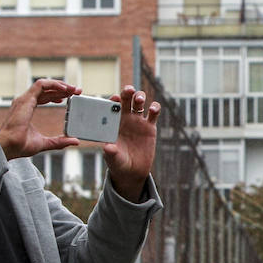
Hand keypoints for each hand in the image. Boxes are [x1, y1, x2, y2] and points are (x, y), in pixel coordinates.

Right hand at [0, 78, 79, 159]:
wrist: (9, 146)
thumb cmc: (20, 146)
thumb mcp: (45, 143)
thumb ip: (59, 141)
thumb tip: (74, 141)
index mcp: (27, 109)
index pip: (44, 97)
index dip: (57, 95)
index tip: (70, 97)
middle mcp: (25, 102)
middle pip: (46, 90)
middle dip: (62, 88)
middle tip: (76, 91)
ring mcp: (24, 99)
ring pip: (44, 85)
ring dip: (60, 85)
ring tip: (73, 89)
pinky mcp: (26, 99)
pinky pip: (41, 85)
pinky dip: (53, 84)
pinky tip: (65, 89)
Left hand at [103, 86, 159, 201]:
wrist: (132, 171)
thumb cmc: (118, 163)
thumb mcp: (113, 159)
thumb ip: (111, 153)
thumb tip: (107, 147)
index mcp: (113, 122)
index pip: (112, 106)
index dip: (113, 99)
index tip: (115, 98)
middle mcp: (125, 119)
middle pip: (126, 99)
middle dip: (127, 92)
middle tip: (129, 90)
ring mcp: (138, 122)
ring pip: (140, 102)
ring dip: (140, 97)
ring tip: (139, 100)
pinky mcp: (150, 127)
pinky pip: (153, 113)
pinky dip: (155, 108)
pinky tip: (153, 109)